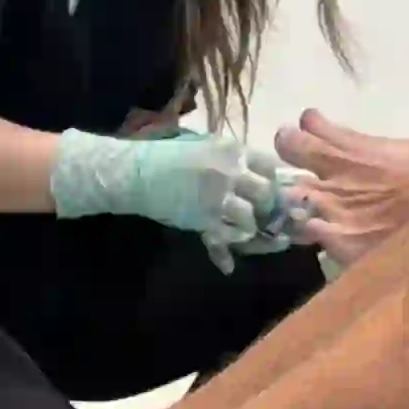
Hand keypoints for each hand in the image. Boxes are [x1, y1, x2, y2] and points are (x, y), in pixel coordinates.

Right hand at [49, 126, 280, 263]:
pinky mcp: (205, 218)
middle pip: (268, 193)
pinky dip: (228, 250)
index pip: (269, 166)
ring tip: (243, 235)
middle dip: (270, 210)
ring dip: (250, 229)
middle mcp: (231, 171)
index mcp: (232, 149)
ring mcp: (219, 195)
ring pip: (251, 217)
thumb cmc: (165, 157)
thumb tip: (252, 175)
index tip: (270, 194)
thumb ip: (229, 160)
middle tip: (267, 221)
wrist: (135, 174)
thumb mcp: (202, 148)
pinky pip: (228, 237)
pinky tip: (226, 260)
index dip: (273, 183)